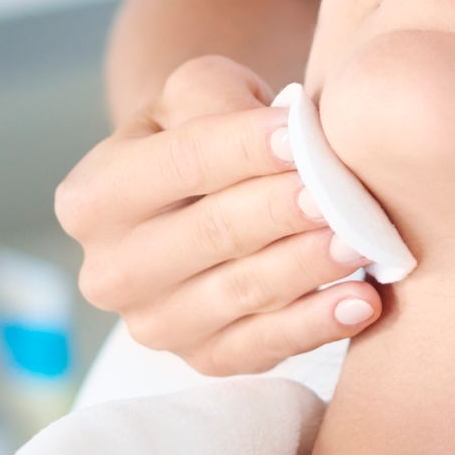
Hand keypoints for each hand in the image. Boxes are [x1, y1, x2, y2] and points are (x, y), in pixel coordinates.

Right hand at [56, 54, 385, 374]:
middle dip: (281, 213)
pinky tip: (361, 302)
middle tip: (341, 197)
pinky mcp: (204, 360)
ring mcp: (154, 324)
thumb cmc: (201, 132)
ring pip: (242, 291)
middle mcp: (110, 272)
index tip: (300, 136)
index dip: (243, 149)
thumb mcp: (195, 94)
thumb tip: (283, 135)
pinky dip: (317, 324)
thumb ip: (220, 99)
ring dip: (308, 268)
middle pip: (212, 234)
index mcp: (91, 199)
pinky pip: (264, 346)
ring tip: (362, 242)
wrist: (200, 199)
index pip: (180, 164)